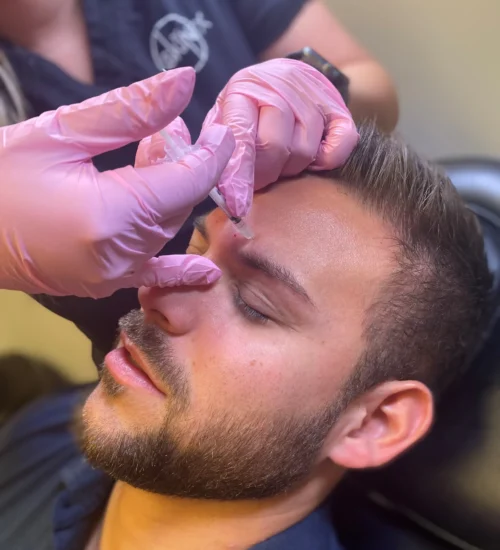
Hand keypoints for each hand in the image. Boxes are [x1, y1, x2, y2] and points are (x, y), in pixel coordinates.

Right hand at [0, 69, 234, 297]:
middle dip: (184, 165)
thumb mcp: (61, 132)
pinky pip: (151, 276)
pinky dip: (178, 271)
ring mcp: (113, 273)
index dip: (211, 154)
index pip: (188, 181)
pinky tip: (205, 273)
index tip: (221, 131)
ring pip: (166, 228)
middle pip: (178, 204)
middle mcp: (120, 252)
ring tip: (153, 154)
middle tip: (171, 130)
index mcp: (111, 214)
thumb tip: (183, 82)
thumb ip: (130, 110)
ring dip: (171, 194)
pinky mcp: (103, 282)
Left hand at [202, 58, 358, 216]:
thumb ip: (215, 146)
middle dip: (264, 173)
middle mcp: (279, 86)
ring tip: (281, 162)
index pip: (241, 138)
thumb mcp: (222, 119)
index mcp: (243, 90)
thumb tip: (215, 181)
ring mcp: (312, 95)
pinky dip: (326, 161)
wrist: (283, 78)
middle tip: (259, 176)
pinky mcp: (339, 108)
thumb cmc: (247, 110)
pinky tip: (312, 159)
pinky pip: (339, 146)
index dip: (239, 176)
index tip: (237, 205)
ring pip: (304, 152)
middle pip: (274, 147)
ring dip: (291, 168)